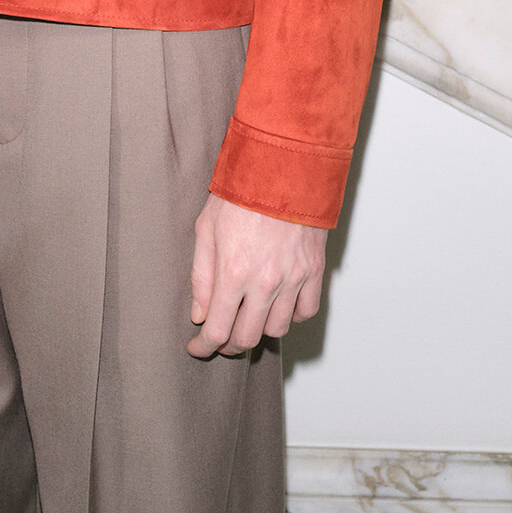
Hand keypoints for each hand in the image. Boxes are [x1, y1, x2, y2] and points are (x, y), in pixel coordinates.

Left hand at [188, 192, 325, 356]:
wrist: (283, 165)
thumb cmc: (241, 190)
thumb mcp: (206, 227)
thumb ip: (201, 276)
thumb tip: (200, 314)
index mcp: (234, 272)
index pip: (218, 330)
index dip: (204, 346)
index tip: (197, 347)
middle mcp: (266, 282)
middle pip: (247, 337)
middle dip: (228, 344)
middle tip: (219, 336)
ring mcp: (293, 278)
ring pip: (277, 329)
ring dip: (258, 330)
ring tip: (246, 318)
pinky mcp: (313, 270)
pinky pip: (305, 312)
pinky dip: (290, 316)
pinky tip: (276, 305)